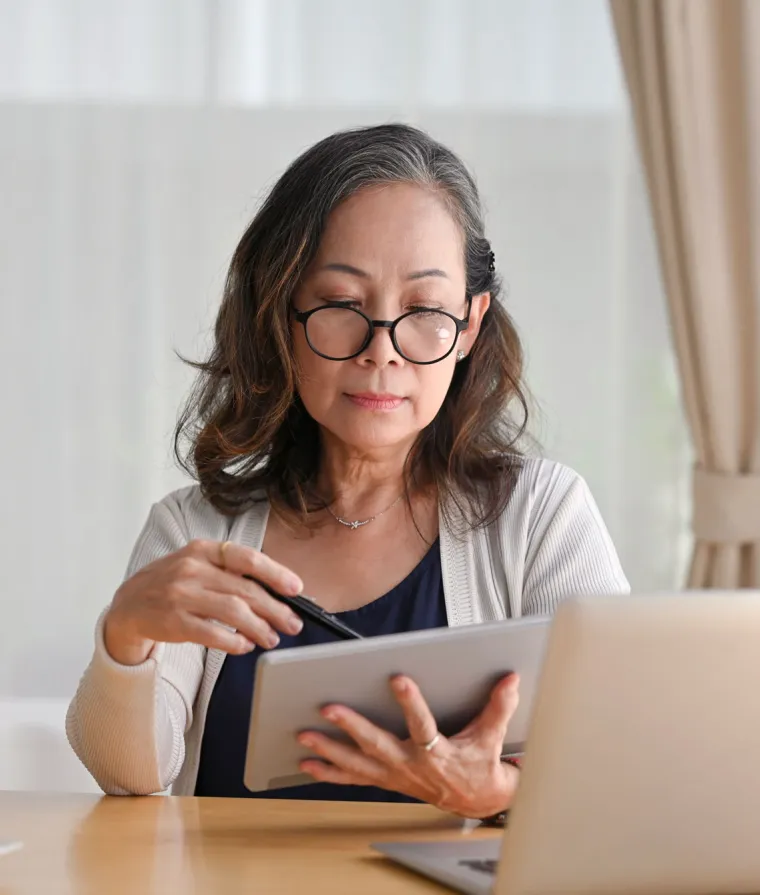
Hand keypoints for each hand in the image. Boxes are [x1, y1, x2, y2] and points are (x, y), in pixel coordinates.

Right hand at [104, 539, 303, 664]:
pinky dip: (234, 642)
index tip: (297, 588)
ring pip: (233, 612)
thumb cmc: (173, 585)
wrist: (128, 605)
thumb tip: (277, 590)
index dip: (276, 573)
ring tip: (272, 638)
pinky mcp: (173, 622)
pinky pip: (212, 633)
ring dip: (259, 627)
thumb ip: (230, 572)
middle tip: (293, 624)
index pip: (247, 558)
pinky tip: (245, 646)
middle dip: (275, 609)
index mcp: (203, 550)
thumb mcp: (198, 564)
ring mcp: (180, 595)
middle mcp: (192, 569)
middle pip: (245, 589)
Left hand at [297, 673, 520, 818]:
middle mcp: (410, 766)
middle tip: (328, 709)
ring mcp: (394, 776)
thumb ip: (499, 706)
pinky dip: (329, 772)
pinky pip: (353, 779)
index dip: (410, 703)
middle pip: (377, 745)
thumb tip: (510, 679)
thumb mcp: (493, 737)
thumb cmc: (480, 764)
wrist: (475, 799)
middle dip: (351, 727)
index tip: (397, 678)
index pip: (423, 724)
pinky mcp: (385, 780)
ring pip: (357, 764)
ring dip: (329, 750)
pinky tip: (307, 762)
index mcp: (437, 753)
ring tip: (304, 736)